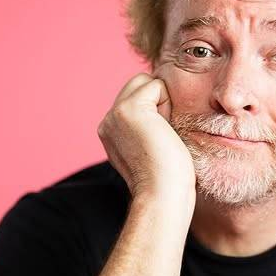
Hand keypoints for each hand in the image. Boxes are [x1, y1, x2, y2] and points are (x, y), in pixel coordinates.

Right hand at [97, 72, 195, 205]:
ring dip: (163, 103)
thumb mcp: (152, 145)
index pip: (136, 97)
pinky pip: (157, 85)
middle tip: (162, 136)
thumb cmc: (168, 178)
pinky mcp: (128, 108)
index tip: (158, 142)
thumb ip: (148, 124)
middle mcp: (108, 120)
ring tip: (162, 134)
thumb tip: (162, 105)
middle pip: (140, 83)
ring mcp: (115, 113)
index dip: (157, 111)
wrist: (162, 194)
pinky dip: (167, 104)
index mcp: (111, 130)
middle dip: (159, 102)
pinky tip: (163, 130)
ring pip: (148, 82)